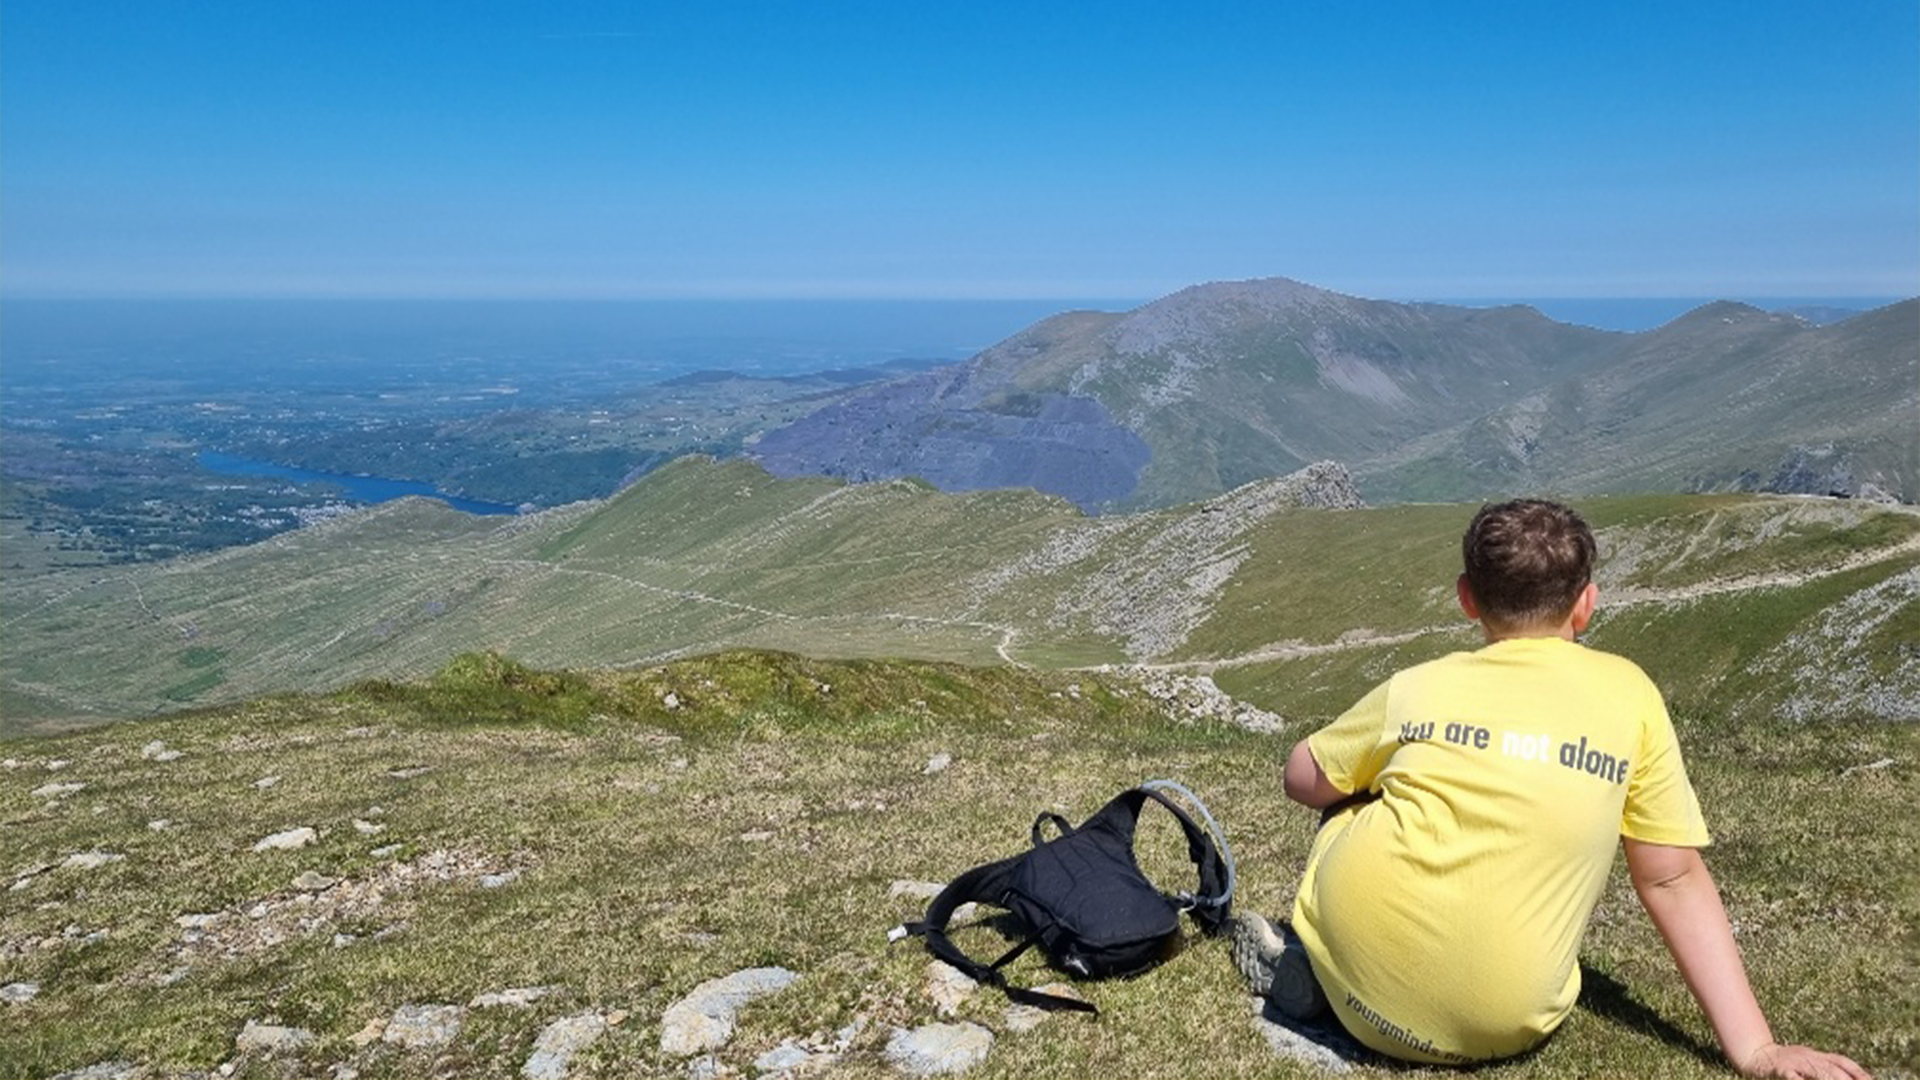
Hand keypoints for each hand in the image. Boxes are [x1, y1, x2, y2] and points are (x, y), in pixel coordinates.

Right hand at [1737, 1042, 1870, 1079]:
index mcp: (1815, 1055)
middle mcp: (1808, 1056)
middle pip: (1832, 1068)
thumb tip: (1847, 1076)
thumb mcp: (1806, 1061)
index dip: (1857, 1071)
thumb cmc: (1784, 1062)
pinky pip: (1792, 1077)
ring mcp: (1794, 1062)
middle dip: (1847, 1078)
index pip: (1842, 1061)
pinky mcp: (1780, 1069)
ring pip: (1817, 1071)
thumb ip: (1823, 1067)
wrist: (1755, 1054)